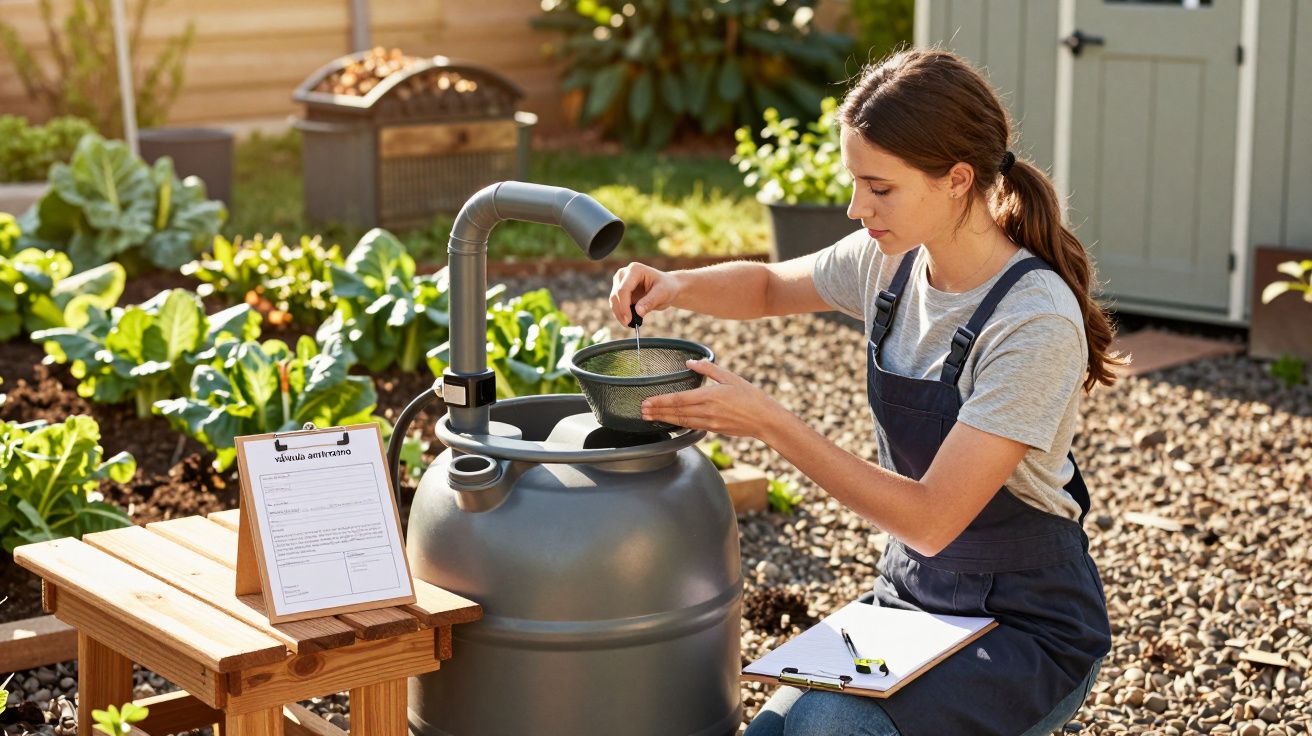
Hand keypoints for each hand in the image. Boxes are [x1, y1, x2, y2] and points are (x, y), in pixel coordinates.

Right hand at [610, 262, 680, 326]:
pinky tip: (630, 320)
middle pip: (616, 295)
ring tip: (631, 323)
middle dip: (621, 311)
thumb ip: (650, 302)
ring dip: (620, 314)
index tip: (629, 320)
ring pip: (613, 301)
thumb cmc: (667, 287)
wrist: (667, 287)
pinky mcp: (619, 292)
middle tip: (629, 324)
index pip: (623, 289)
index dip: (624, 306)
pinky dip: (621, 314)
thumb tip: (638, 312)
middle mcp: (624, 274)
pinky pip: (616, 305)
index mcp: (635, 269)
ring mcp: (620, 282)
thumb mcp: (663, 293)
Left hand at [641, 359, 785, 439]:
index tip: (646, 401)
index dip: (660, 401)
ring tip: (649, 418)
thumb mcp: (730, 377)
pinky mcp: (713, 430)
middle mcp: (707, 411)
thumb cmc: (751, 396)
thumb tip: (690, 362)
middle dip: (656, 412)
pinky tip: (670, 423)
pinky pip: (691, 427)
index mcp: (710, 396)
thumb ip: (709, 368)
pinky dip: (677, 424)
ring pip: (681, 421)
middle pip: (675, 412)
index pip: (678, 399)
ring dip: (664, 420)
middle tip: (641, 412)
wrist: (765, 420)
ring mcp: (709, 423)